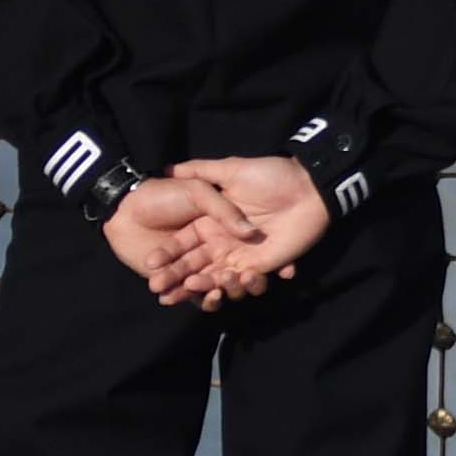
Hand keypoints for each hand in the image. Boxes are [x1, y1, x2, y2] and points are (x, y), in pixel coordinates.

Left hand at [103, 178, 251, 307]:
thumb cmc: (164, 194)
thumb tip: (252, 234)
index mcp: (222, 229)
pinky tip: (171, 297)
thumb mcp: (199, 192)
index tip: (248, 274)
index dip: (249, 264)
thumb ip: (225, 211)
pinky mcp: (173, 279)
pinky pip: (185, 294)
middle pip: (227, 272)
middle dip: (226, 282)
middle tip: (219, 282)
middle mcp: (211, 249)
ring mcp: (192, 265)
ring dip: (202, 291)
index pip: (242, 252)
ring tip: (191, 286)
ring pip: (205, 285)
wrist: (125, 208)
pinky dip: (183, 298)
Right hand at [166, 156, 333, 304]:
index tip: (148, 265)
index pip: (183, 244)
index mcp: (210, 223)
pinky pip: (244, 282)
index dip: (166, 254)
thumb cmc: (270, 175)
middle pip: (194, 266)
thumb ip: (201, 170)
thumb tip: (167, 168)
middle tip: (157, 288)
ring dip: (202, 286)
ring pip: (216, 278)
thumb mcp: (231, 171)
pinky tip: (221, 286)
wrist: (308, 187)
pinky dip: (233, 287)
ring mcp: (242, 255)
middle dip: (175, 278)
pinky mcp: (263, 265)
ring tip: (189, 287)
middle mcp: (222, 242)